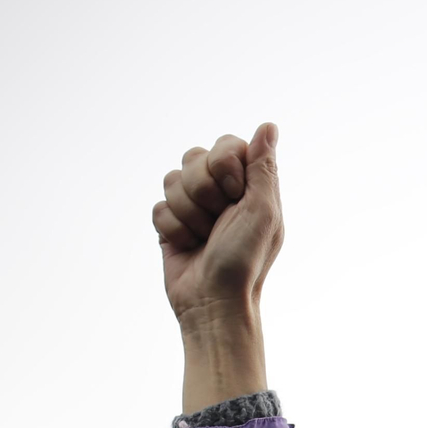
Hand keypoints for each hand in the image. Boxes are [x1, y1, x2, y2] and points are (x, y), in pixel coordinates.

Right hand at [154, 123, 282, 327]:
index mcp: (250, 187)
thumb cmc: (245, 261)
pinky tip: (189, 247)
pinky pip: (158, 206)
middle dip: (202, 191)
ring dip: (188, 213)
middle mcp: (222, 193)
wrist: (213, 302)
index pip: (226, 145)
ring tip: (204, 238)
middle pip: (193, 157)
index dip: (223, 165)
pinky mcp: (172, 224)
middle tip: (218, 221)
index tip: (233, 193)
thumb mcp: (262, 212)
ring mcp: (194, 207)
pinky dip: (173, 230)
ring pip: (171, 179)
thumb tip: (268, 126)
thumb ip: (262, 168)